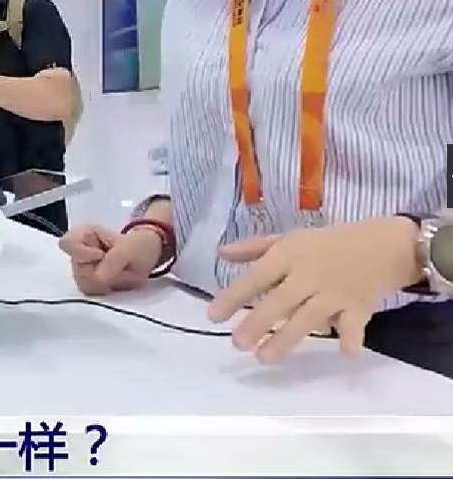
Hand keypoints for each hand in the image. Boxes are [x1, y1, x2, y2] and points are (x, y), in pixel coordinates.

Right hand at [59, 223, 163, 295]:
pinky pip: (92, 293)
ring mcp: (82, 270)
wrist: (148, 256)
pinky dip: (106, 291)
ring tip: (121, 275)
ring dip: (106, 284)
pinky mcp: (89, 284)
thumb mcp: (129, 249)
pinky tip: (117, 283)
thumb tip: (98, 279)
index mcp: (84, 235)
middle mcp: (78, 253)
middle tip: (120, 268)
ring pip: (84, 285)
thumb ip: (113, 261)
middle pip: (77, 270)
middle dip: (100, 273)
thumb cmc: (137, 246)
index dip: (81, 253)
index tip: (100, 255)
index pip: (67, 244)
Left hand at [208, 217, 420, 361]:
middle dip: (258, 322)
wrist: (383, 244)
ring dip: (288, 337)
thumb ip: (254, 249)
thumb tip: (220, 253)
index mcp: (289, 255)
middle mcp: (309, 274)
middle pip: (281, 300)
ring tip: (264, 357)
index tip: (212, 315)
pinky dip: (352, 337)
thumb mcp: (288, 239)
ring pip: (309, 317)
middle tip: (237, 344)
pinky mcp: (360, 306)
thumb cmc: (326, 245)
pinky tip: (345, 353)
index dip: (234, 295)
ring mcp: (335, 292)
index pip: (257, 276)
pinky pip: (355, 324)